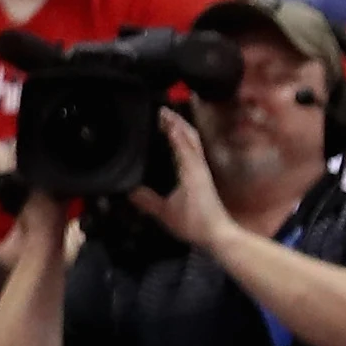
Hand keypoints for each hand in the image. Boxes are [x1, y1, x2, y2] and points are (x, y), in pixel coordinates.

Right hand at [125, 111, 236, 248]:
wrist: (217, 234)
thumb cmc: (195, 224)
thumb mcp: (165, 213)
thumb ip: (146, 201)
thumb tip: (128, 191)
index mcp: (190, 168)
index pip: (180, 138)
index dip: (170, 124)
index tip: (159, 112)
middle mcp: (198, 165)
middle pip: (190, 134)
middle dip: (177, 120)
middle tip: (162, 111)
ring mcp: (203, 169)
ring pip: (194, 141)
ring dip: (182, 128)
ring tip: (168, 122)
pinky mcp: (203, 176)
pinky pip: (195, 150)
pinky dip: (184, 140)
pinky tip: (176, 144)